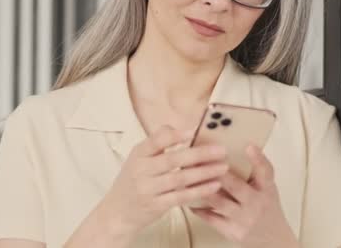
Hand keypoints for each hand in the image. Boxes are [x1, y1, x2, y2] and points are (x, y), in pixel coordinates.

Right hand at [99, 125, 228, 239]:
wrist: (117, 212)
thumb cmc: (133, 180)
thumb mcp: (139, 158)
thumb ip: (157, 144)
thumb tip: (183, 128)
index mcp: (139, 154)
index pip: (156, 141)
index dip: (175, 135)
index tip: (195, 130)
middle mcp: (142, 170)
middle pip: (173, 160)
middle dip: (200, 154)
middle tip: (221, 150)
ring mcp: (149, 189)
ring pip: (180, 179)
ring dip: (204, 172)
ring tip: (223, 167)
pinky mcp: (156, 206)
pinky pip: (181, 197)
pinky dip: (199, 191)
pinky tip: (214, 185)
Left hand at [190, 145, 298, 247]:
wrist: (272, 238)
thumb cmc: (265, 206)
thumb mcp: (266, 187)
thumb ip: (254, 171)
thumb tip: (234, 145)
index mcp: (266, 189)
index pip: (266, 172)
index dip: (258, 159)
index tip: (249, 146)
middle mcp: (256, 204)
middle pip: (236, 187)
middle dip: (218, 173)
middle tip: (201, 158)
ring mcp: (244, 219)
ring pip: (219, 202)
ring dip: (202, 188)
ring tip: (187, 174)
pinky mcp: (232, 232)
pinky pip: (210, 217)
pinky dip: (198, 206)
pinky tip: (187, 196)